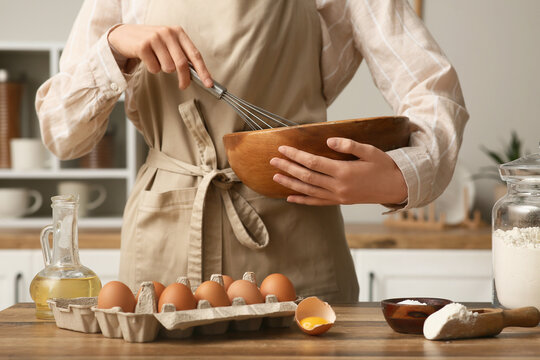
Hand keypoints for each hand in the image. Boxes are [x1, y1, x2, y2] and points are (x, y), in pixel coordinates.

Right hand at [108, 24, 212, 88]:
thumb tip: (198, 74)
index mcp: (178, 32)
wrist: (125, 35)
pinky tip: (147, 59)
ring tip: (157, 61)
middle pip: (182, 64)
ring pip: (168, 68)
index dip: (203, 71)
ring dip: (163, 69)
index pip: (195, 54)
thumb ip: (182, 55)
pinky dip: (152, 69)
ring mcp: (155, 38)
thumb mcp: (169, 43)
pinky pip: (154, 68)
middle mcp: (168, 33)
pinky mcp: (143, 46)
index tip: (209, 84)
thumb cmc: (152, 43)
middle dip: (184, 78)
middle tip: (183, 86)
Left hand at [269, 138, 407, 205]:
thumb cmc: (383, 166)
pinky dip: (302, 200)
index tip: (282, 148)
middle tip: (273, 160)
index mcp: (343, 171)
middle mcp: (338, 186)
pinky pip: (316, 202)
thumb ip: (348, 145)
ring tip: (275, 176)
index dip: (296, 155)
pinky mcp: (340, 201)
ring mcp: (338, 196)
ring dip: (290, 183)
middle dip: (288, 167)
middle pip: (306, 176)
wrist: (396, 187)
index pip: (313, 162)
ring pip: (308, 190)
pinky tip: (290, 197)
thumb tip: (329, 141)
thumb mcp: (369, 151)